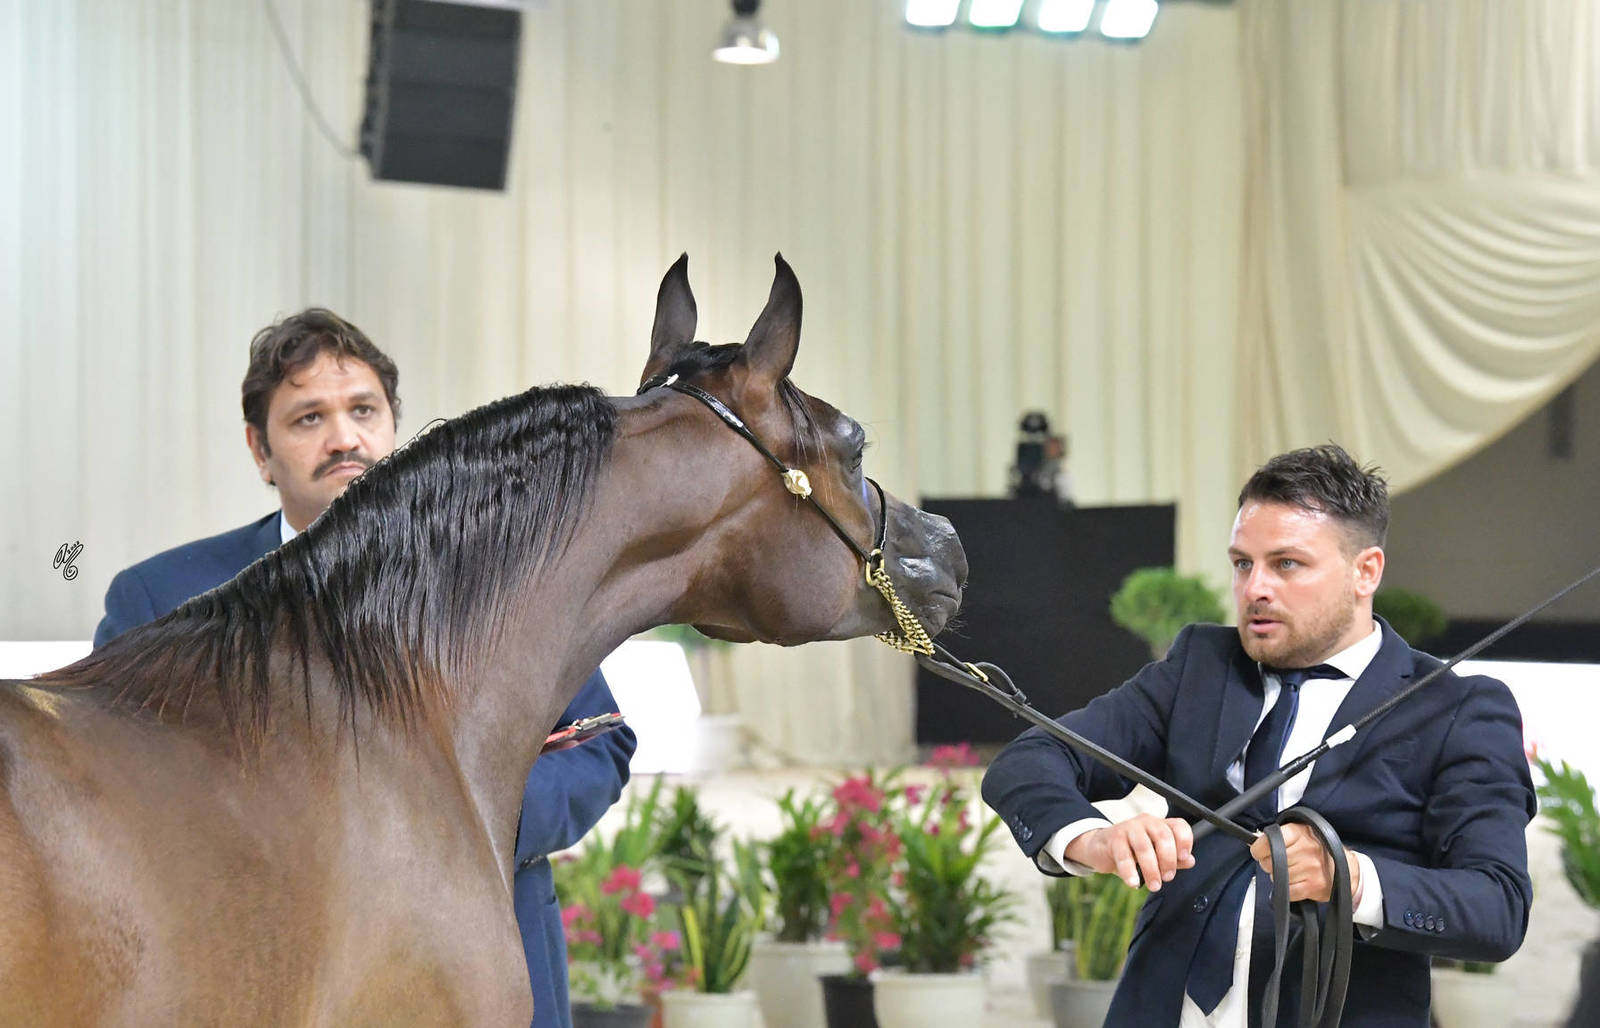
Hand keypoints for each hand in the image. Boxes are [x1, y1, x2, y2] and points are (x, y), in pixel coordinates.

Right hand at [1064, 814, 1195, 891]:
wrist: (1100, 847)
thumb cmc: (1131, 850)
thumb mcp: (1155, 855)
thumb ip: (1174, 858)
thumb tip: (1190, 861)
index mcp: (1160, 825)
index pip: (1179, 826)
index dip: (1185, 841)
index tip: (1184, 858)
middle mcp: (1146, 822)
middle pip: (1163, 836)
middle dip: (1168, 860)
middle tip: (1167, 877)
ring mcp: (1128, 828)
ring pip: (1144, 847)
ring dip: (1151, 869)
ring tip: (1153, 885)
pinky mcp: (1113, 838)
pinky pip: (1123, 855)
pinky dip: (1130, 871)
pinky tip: (1133, 882)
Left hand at [1248, 823, 1362, 903]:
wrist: (1346, 868)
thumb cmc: (1317, 849)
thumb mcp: (1300, 833)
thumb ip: (1279, 836)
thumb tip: (1255, 843)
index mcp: (1299, 832)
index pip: (1269, 841)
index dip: (1259, 849)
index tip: (1259, 852)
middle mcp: (1306, 848)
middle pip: (1269, 862)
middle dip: (1269, 864)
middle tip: (1279, 863)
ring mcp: (1311, 868)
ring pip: (1277, 877)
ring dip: (1280, 878)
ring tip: (1292, 872)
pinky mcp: (1314, 885)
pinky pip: (1288, 892)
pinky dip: (1288, 891)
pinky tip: (1296, 883)